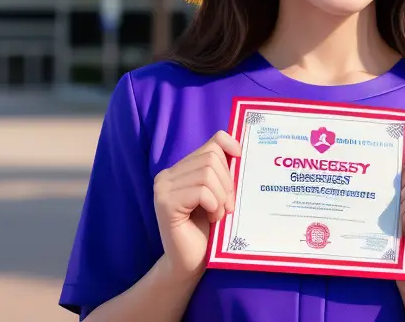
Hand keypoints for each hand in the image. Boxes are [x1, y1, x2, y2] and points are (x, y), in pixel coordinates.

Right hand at [153, 131, 241, 281]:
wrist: (189, 263)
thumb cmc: (206, 231)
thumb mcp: (217, 195)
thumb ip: (221, 174)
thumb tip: (240, 151)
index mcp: (180, 168)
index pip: (212, 142)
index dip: (230, 146)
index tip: (241, 159)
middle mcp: (167, 174)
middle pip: (212, 158)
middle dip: (228, 183)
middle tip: (228, 206)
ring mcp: (163, 187)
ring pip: (207, 174)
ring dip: (221, 197)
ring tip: (218, 214)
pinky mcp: (165, 203)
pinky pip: (201, 191)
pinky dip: (213, 205)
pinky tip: (211, 218)